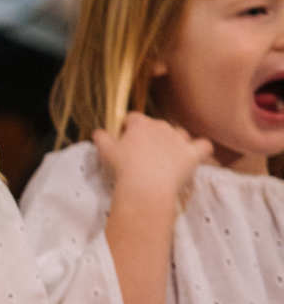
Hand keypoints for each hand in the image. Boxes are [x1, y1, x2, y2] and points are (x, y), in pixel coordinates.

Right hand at [95, 112, 210, 205]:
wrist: (146, 185)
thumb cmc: (124, 167)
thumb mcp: (105, 150)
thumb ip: (101, 137)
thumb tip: (98, 132)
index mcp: (140, 124)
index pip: (134, 118)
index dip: (129, 127)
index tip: (125, 139)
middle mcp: (161, 126)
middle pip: (157, 125)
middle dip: (151, 135)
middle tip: (144, 153)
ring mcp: (179, 139)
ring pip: (180, 133)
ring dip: (175, 141)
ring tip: (168, 156)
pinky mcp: (193, 154)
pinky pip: (204, 145)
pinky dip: (201, 148)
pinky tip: (195, 154)